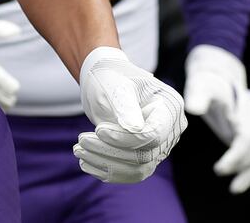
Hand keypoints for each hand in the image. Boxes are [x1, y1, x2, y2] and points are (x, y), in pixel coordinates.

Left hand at [75, 46, 186, 183]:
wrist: (105, 82)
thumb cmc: (111, 77)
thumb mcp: (116, 86)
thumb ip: (126, 106)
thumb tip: (136, 129)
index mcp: (170, 107)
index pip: (153, 135)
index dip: (125, 138)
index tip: (98, 130)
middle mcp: (171, 130)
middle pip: (145, 155)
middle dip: (110, 152)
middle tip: (80, 141)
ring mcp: (160, 146)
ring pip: (138, 169)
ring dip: (106, 164)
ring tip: (78, 151)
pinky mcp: (146, 157)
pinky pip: (131, 173)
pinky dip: (107, 170)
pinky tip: (86, 162)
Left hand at [183, 45, 249, 193]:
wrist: (218, 75)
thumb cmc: (207, 82)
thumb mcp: (200, 85)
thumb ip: (198, 95)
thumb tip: (193, 109)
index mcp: (243, 110)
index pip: (246, 138)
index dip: (236, 155)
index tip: (220, 169)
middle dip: (242, 166)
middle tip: (219, 173)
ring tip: (234, 189)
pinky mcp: (249, 135)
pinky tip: (237, 182)